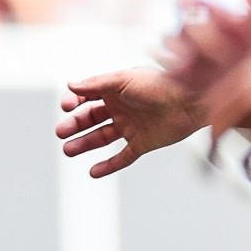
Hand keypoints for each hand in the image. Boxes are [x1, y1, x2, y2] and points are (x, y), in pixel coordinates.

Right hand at [57, 67, 202, 177]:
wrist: (190, 103)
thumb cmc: (160, 85)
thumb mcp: (125, 79)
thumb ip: (98, 83)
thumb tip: (71, 85)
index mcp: (115, 90)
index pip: (87, 97)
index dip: (74, 102)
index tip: (66, 106)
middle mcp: (121, 108)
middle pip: (91, 118)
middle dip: (75, 125)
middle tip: (61, 132)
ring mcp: (131, 127)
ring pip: (102, 138)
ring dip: (84, 144)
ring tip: (67, 150)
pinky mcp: (142, 144)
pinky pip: (122, 157)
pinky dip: (108, 166)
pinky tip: (92, 171)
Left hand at [198, 42, 250, 154]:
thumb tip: (242, 59)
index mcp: (250, 73)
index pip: (214, 100)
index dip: (205, 118)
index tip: (204, 130)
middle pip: (220, 126)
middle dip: (211, 147)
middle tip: (209, 162)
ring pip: (249, 146)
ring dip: (247, 165)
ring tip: (246, 177)